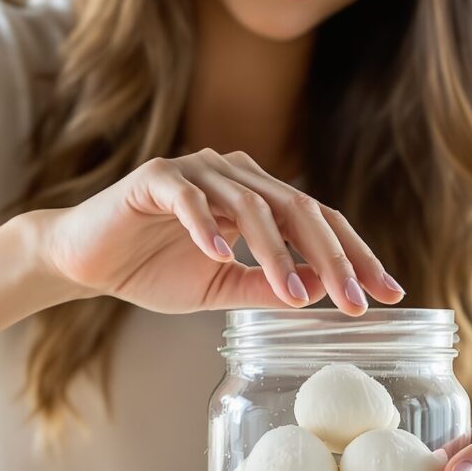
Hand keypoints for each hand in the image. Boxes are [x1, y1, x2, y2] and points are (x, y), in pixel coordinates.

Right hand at [36, 149, 403, 315]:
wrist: (85, 260)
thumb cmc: (153, 269)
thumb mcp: (222, 287)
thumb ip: (267, 286)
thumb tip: (321, 297)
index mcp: (257, 196)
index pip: (319, 221)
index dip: (356, 256)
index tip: (387, 295)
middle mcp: (235, 174)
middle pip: (299, 208)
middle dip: (333, 257)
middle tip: (356, 300)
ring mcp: (196, 170)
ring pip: (251, 204)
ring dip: (277, 252)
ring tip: (297, 294)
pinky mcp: (155, 177)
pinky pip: (189, 197)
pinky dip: (206, 225)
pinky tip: (221, 254)